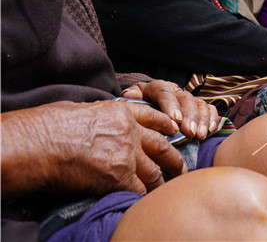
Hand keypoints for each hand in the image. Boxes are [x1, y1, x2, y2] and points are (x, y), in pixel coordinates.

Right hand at [1, 100, 185, 198]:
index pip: (152, 117)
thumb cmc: (48, 126)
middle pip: (162, 146)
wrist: (39, 144)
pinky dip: (142, 198)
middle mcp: (130, 132)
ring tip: (166, 192)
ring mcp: (127, 154)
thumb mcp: (82, 109)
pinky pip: (138, 191)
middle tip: (180, 169)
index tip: (175, 131)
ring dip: (161, 184)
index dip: (166, 125)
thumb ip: (100, 116)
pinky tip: (143, 203)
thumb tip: (97, 122)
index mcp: (121, 112)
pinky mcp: (118, 177)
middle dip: (174, 159)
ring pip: (155, 172)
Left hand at [121, 80, 218, 139]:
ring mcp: (188, 99)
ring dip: (202, 120)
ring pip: (199, 104)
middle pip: (186, 99)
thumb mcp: (132, 101)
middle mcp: (175, 91)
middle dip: (190, 116)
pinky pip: (210, 109)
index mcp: (158, 88)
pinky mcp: (198, 107)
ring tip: (200, 136)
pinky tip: (211, 130)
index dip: (171, 106)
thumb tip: (129, 96)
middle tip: (190, 133)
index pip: (165, 93)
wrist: (147, 108)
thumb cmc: (139, 109)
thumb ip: (131, 98)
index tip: (175, 120)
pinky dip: (212, 118)